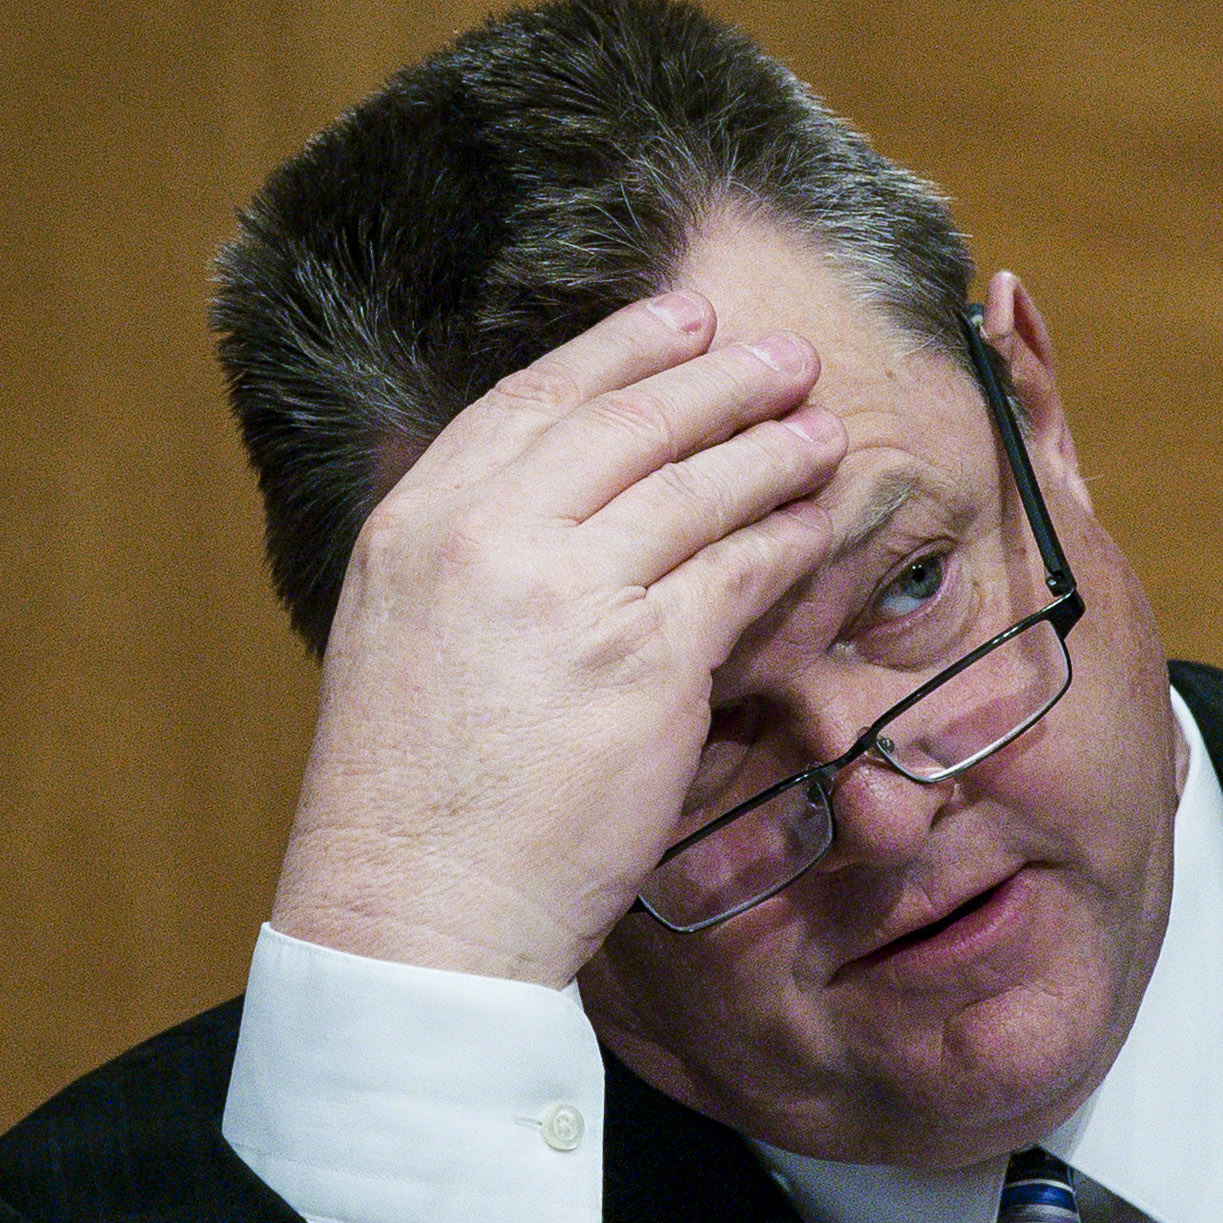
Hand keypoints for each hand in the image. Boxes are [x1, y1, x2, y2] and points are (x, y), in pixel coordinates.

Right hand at [270, 291, 846, 985]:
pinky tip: (811, 526)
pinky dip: (782, 540)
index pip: (534, 399)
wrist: (416, 905)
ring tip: (819, 427)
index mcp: (418, 523)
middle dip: (718, 379)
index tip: (682, 316)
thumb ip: (471, 553)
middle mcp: (489, 538)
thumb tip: (553, 500)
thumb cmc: (414, 796)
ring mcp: (570, 593)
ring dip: (769, 448)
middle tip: (784, 356)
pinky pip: (735, 573)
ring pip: (695, 487)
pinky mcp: (645, 659)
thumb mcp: (403, 633)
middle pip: (628, 424)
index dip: (621, 349)